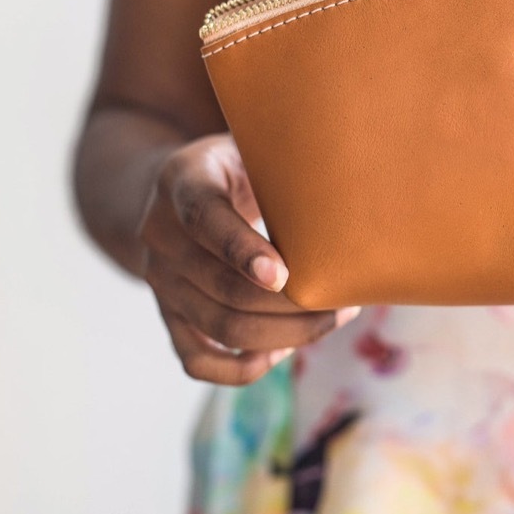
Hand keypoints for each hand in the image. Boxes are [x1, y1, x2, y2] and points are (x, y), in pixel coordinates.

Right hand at [138, 134, 359, 384]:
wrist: (173, 190)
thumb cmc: (238, 165)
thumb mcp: (253, 147)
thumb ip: (286, 165)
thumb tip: (353, 194)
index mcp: (182, 181)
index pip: (205, 220)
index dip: (243, 250)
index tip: (285, 275)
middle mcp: (160, 234)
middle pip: (223, 288)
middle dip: (291, 304)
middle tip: (346, 300)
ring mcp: (160, 280)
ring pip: (219, 327)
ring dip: (283, 334)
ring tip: (333, 319)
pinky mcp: (167, 313)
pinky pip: (196, 360)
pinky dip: (240, 367)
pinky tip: (281, 352)